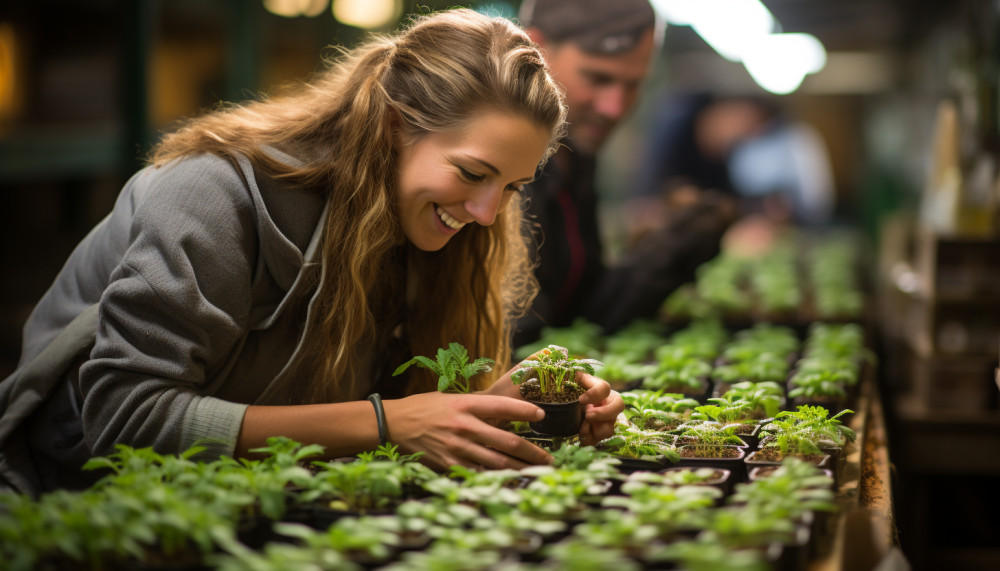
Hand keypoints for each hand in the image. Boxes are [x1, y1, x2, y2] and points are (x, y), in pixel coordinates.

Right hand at [382, 392, 551, 470]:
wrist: (392, 424)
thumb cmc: (424, 408)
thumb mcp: (452, 399)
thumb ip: (477, 406)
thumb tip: (505, 410)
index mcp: (466, 404)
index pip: (502, 405)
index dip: (524, 410)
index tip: (540, 415)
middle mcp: (464, 426)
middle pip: (507, 441)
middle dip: (532, 452)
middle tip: (549, 459)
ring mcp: (457, 447)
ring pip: (497, 463)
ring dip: (520, 470)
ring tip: (536, 473)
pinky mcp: (449, 465)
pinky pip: (478, 475)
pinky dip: (496, 480)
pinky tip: (510, 482)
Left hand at [484, 362, 623, 445]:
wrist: (497, 411)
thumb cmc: (510, 388)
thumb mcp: (523, 371)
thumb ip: (538, 359)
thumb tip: (555, 351)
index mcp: (577, 380)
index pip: (601, 384)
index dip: (598, 393)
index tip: (582, 402)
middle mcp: (586, 394)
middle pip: (615, 401)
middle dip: (608, 412)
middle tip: (588, 419)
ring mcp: (585, 412)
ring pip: (611, 420)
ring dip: (604, 428)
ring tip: (584, 434)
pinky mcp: (580, 428)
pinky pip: (598, 433)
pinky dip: (595, 438)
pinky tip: (581, 440)